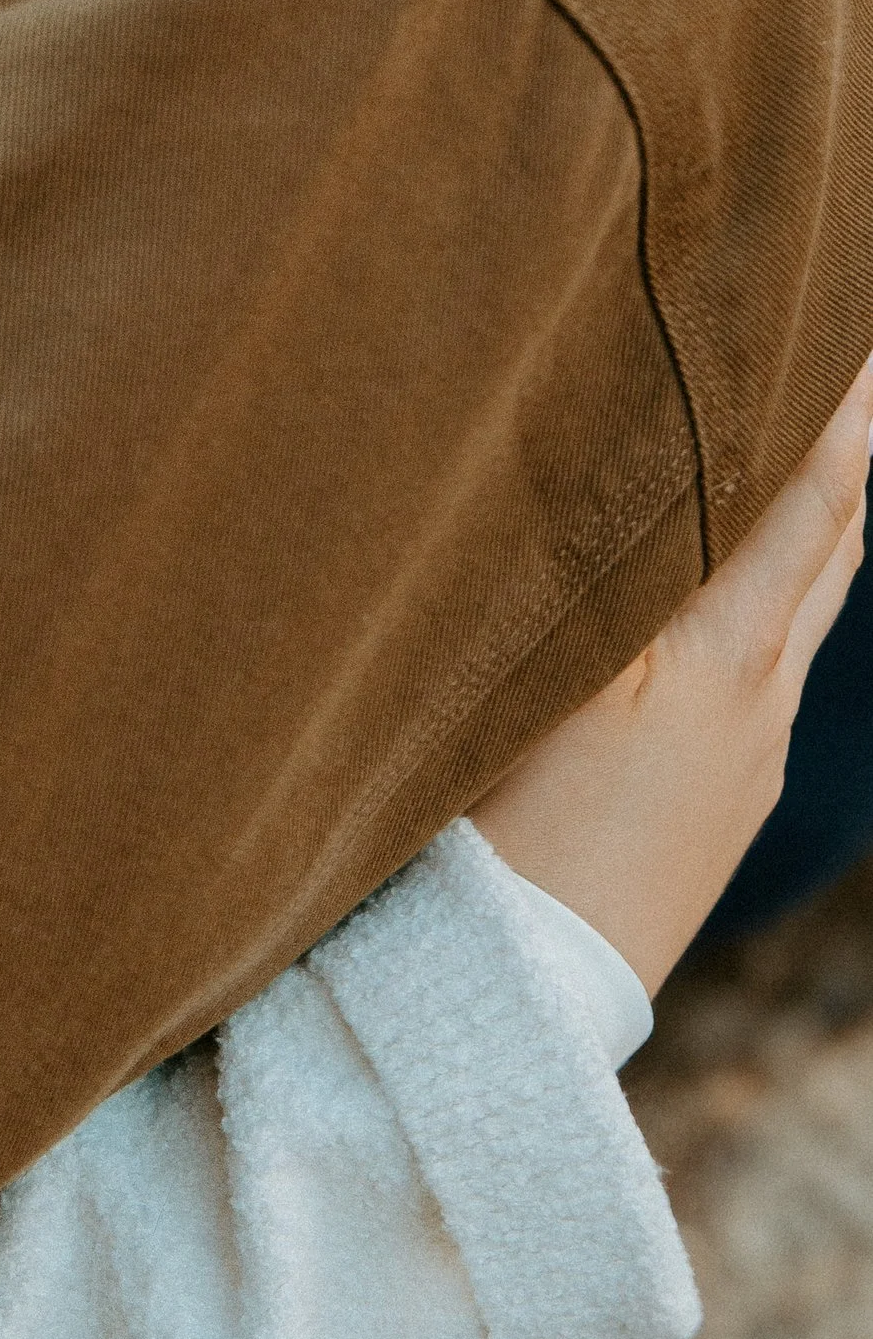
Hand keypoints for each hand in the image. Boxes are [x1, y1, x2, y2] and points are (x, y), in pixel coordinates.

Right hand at [475, 352, 872, 991]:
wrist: (523, 1001)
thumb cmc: (502, 832)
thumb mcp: (541, 683)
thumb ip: (598, 571)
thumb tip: (636, 469)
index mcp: (715, 658)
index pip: (802, 506)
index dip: (836, 417)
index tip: (862, 337)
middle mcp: (756, 701)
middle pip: (832, 550)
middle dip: (848, 456)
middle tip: (857, 366)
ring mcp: (747, 757)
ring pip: (810, 609)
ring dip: (825, 523)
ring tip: (830, 451)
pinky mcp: (724, 800)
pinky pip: (775, 664)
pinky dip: (784, 591)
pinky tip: (751, 589)